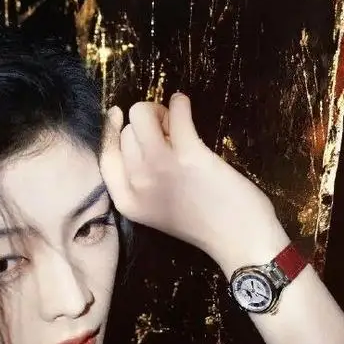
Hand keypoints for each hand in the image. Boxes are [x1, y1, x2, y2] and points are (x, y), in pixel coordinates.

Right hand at [100, 94, 289, 271]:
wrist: (238, 239)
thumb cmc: (203, 225)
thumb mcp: (156, 210)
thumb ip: (142, 182)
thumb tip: (143, 135)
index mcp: (127, 202)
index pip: (105, 156)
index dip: (111, 131)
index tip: (118, 115)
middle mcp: (137, 184)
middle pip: (127, 133)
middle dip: (145, 127)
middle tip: (168, 137)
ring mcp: (160, 167)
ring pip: (141, 115)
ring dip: (159, 111)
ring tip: (177, 125)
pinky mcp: (188, 154)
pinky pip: (174, 111)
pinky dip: (180, 103)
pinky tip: (185, 107)